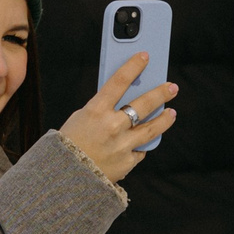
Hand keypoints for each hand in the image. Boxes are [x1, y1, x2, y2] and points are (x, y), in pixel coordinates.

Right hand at [58, 54, 176, 182]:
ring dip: (164, 120)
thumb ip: (100, 109)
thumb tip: (122, 101)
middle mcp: (112, 126)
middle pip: (144, 104)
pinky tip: (144, 143)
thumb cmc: (67, 145)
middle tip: (171, 87)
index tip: (144, 56)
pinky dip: (139, 147)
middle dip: (161, 94)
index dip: (133, 66)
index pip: (119, 81)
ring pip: (151, 129)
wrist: (62, 177)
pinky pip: (139, 152)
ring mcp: (122, 145)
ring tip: (171, 113)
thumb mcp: (79, 119)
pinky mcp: (126, 162)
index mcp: (95, 111)